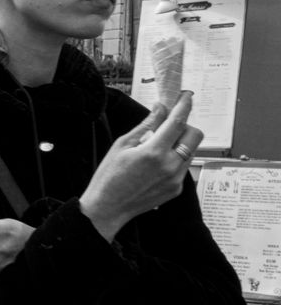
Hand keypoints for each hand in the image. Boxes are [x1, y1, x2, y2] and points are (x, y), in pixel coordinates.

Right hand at [80, 94, 203, 239]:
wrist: (108, 208)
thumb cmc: (109, 177)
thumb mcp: (121, 145)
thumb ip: (145, 126)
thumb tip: (159, 109)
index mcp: (153, 152)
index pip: (177, 121)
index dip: (183, 106)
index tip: (186, 96)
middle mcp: (170, 165)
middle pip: (194, 135)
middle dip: (185, 126)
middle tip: (168, 127)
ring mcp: (176, 178)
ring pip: (190, 151)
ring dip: (179, 144)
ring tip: (156, 150)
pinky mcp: (177, 188)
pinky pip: (183, 167)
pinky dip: (173, 160)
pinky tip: (154, 167)